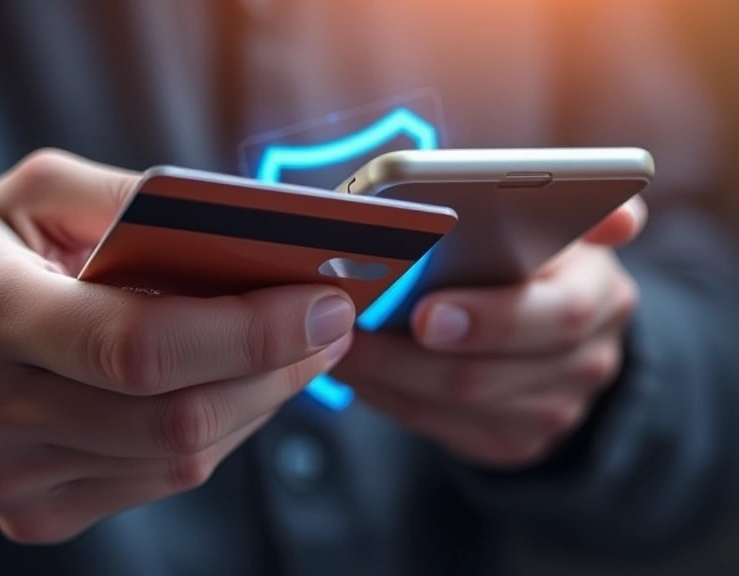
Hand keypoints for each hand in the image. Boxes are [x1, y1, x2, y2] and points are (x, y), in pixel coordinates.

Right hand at [0, 149, 354, 542]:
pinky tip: (232, 389)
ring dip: (258, 403)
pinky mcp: (32, 512)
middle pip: (173, 417)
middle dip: (276, 371)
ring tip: (295, 351)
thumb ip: (128, 196)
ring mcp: (6, 477)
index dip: (246, 331)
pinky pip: (158, 484)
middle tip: (329, 323)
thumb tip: (239, 225)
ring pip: (179, 459)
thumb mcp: (36, 194)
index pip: (136, 344)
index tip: (324, 302)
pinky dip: (216, 435)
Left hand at [332, 197, 646, 467]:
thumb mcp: (551, 224)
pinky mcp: (515, 441)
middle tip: (352, 330)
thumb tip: (617, 212)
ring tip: (332, 343)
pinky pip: (441, 428)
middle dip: (411, 354)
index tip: (424, 315)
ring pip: (456, 404)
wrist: (560, 337)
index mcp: (598, 292)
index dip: (488, 318)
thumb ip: (566, 204)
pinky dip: (390, 397)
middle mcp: (588, 358)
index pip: (555, 311)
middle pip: (487, 371)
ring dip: (385, 374)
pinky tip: (356, 370)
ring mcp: (555, 408)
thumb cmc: (532, 261)